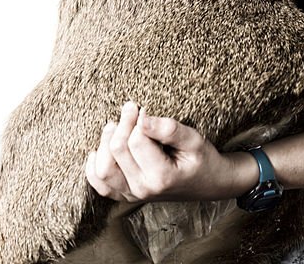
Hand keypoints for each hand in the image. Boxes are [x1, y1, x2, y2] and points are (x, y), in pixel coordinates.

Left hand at [85, 101, 257, 202]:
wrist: (209, 184)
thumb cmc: (202, 159)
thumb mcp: (193, 139)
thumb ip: (168, 129)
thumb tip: (142, 117)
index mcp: (161, 177)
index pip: (135, 141)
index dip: (138, 119)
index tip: (145, 108)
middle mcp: (143, 189)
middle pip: (117, 151)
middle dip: (122, 123)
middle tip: (131, 107)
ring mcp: (132, 195)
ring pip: (102, 169)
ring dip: (105, 142)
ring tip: (116, 125)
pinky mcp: (126, 195)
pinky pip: (101, 185)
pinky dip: (95, 166)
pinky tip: (100, 149)